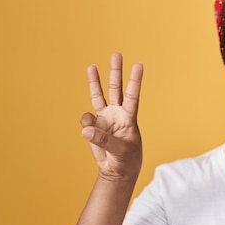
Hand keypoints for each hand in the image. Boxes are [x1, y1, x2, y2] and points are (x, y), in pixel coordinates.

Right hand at [80, 52, 143, 180]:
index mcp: (129, 118)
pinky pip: (86, 119)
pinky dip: (85, 124)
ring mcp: (105, 118)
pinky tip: (90, 133)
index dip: (135, 81)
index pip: (133, 96)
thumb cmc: (126, 160)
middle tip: (116, 54)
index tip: (139, 65)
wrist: (117, 171)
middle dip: (115, 72)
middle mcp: (117, 114)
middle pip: (116, 89)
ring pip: (99, 95)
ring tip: (91, 66)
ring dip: (94, 81)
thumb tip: (85, 129)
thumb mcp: (119, 151)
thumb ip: (103, 140)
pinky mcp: (94, 126)